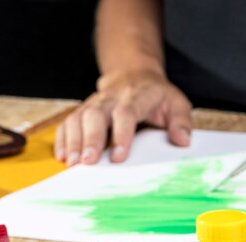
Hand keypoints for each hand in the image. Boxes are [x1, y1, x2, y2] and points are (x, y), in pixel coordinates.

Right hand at [54, 68, 191, 165]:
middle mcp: (111, 98)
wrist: (135, 75)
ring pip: (78, 117)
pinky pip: (68, 121)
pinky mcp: (84, 109)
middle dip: (90, 139)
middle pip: (95, 115)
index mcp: (136, 96)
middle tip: (87, 162)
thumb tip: (183, 140)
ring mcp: (95, 103)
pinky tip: (63, 156)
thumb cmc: (157, 96)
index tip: (118, 157)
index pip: (125, 114)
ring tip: (72, 163)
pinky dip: (63, 138)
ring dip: (73, 141)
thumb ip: (182, 121)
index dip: (120, 135)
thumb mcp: (177, 103)